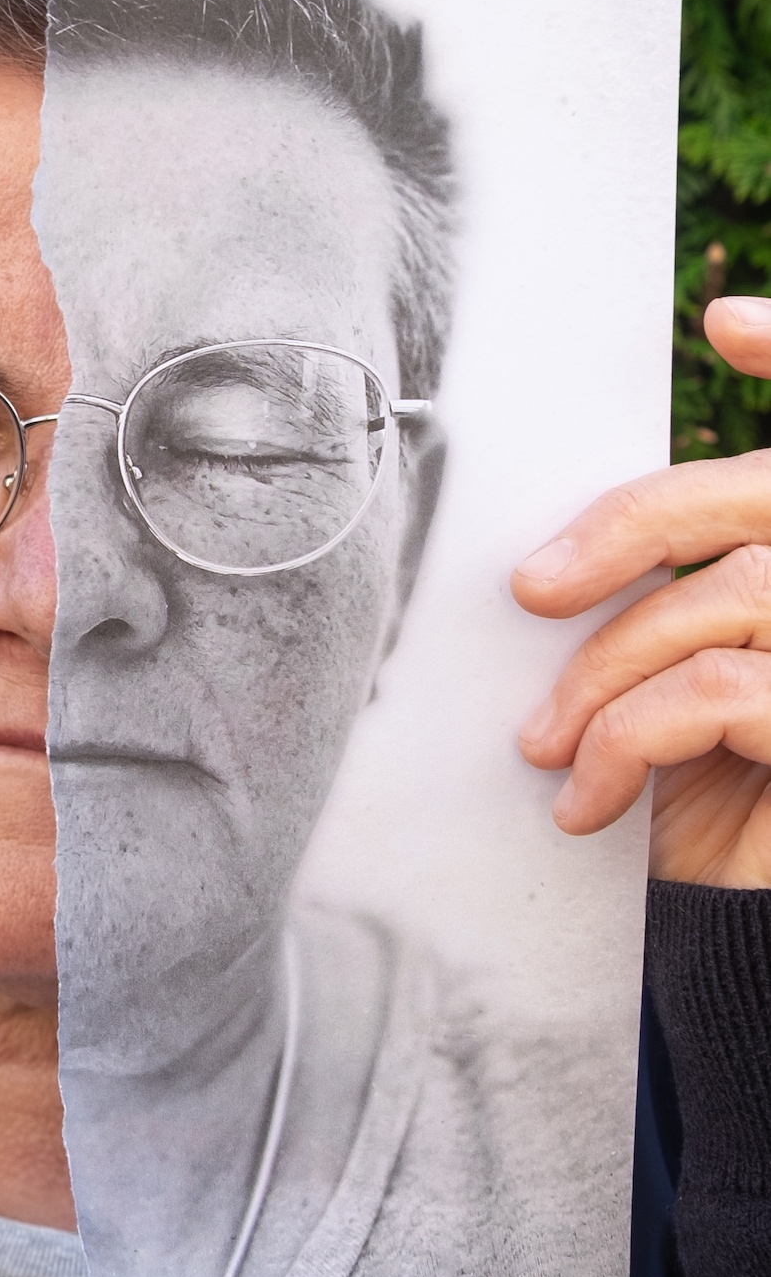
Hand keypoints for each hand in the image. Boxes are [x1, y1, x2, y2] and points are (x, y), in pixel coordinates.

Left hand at [513, 297, 770, 887]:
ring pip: (727, 599)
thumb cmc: (711, 825)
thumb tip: (560, 557)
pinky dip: (627, 736)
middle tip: (529, 592)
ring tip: (540, 747)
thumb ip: (664, 613)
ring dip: (606, 670)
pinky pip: (719, 688)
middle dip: (634, 527)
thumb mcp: (669, 705)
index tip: (728, 319)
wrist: (748, 958)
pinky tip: (584, 799)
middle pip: (763, 499)